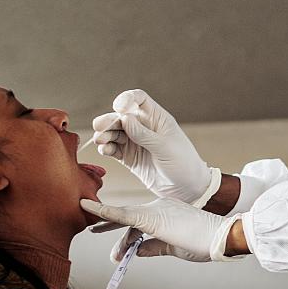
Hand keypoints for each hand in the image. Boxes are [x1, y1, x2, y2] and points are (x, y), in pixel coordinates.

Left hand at [80, 198, 247, 261]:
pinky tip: (91, 208)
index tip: (113, 239)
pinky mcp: (154, 217)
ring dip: (107, 225)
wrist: (223, 236)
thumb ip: (155, 248)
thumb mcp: (175, 248)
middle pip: (130, 219)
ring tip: (91, 229)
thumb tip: (137, 251)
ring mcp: (157, 209)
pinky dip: (106, 211)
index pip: (140, 223)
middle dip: (110, 226)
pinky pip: (124, 214)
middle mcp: (160, 207)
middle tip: (92, 229)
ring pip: (125, 217)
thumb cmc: (206, 243)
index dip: (126, 234)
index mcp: (167, 213)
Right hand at [92, 90, 219, 205]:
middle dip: (109, 120)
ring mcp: (135, 142)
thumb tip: (125, 118)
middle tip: (100, 127)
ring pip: (114, 132)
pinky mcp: (129, 157)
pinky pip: (113, 149)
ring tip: (101, 141)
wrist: (187, 189)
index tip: (119, 107)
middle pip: (121, 116)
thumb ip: (144, 134)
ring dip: (105, 134)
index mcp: (156, 118)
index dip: (127, 99)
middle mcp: (144, 127)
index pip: (138, 99)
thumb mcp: (165, 147)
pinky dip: (106, 148)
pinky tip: (105, 150)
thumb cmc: (183, 163)